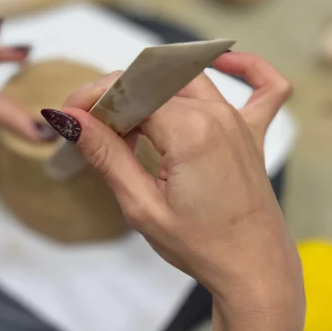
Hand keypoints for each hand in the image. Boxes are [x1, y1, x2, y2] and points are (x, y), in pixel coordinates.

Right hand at [41, 52, 303, 330]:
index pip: (128, 90)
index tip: (68, 117)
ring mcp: (239, 122)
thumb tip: (69, 119)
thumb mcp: (141, 205)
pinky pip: (263, 87)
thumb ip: (106, 155)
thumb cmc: (201, 246)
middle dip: (114, 95)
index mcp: (189, 131)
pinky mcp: (254, 134)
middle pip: (152, 79)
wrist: (253, 270)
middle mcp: (217, 116)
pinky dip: (246, 68)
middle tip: (90, 128)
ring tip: (128, 122)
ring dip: (152, 87)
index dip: (91, 98)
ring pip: (189, 77)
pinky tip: (226, 60)